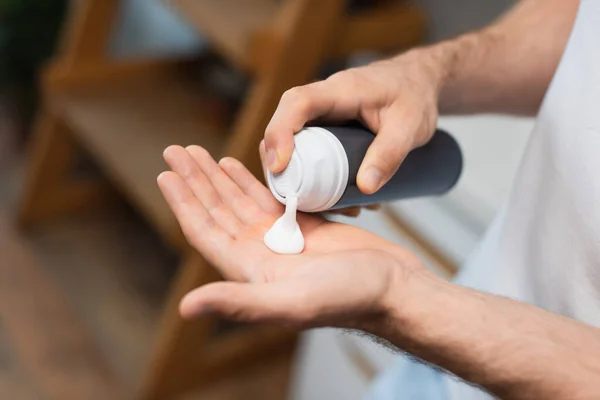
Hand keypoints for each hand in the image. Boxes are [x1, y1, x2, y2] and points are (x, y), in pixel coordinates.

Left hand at [158, 145, 428, 329]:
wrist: (394, 288)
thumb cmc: (350, 299)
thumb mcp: (291, 302)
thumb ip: (239, 303)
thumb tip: (185, 307)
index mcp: (250, 270)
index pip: (205, 232)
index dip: (183, 203)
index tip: (165, 173)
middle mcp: (260, 254)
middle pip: (217, 210)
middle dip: (195, 180)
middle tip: (175, 150)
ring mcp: (281, 239)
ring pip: (239, 201)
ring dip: (216, 176)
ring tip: (197, 152)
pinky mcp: (304, 227)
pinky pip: (268, 198)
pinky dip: (248, 180)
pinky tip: (233, 165)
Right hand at [264, 49, 442, 194]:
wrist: (418, 83)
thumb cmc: (414, 95)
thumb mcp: (410, 126)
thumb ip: (390, 154)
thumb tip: (366, 188)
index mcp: (339, 90)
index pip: (297, 103)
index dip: (280, 132)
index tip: (279, 165)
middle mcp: (322, 102)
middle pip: (284, 128)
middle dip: (283, 165)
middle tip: (297, 199)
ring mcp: (322, 118)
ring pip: (295, 145)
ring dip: (301, 178)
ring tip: (331, 206)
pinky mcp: (327, 133)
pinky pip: (310, 153)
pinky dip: (315, 179)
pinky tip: (337, 201)